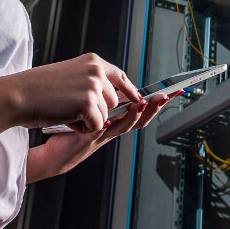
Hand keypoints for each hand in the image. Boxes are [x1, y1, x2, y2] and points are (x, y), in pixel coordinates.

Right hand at [0, 53, 141, 132]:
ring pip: (105, 115)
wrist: (19, 95)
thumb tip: (114, 95)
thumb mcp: (70, 75)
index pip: (120, 76)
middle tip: (71, 107)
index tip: (139, 100)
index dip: (130, 91)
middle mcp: (96, 70)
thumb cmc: (38, 89)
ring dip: (88, 119)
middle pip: (114, 101)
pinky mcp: (89, 103)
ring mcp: (94, 86)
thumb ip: (92, 81)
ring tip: (66, 110)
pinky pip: (97, 125)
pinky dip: (82, 127)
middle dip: (97, 111)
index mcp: (92, 61)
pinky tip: (66, 117)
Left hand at [27, 90, 182, 180]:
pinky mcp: (87, 139)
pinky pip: (100, 131)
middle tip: (166, 96)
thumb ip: (105, 98)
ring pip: (124, 126)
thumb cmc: (71, 128)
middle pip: (140, 119)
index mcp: (117, 119)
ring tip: (145, 103)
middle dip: (154, 108)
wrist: (54, 150)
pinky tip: (111, 117)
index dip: (158, 101)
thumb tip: (116, 78)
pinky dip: (107, 125)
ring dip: (136, 115)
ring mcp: (102, 135)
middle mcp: (113, 129)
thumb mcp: (93, 109)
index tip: (175, 91)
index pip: (142, 108)